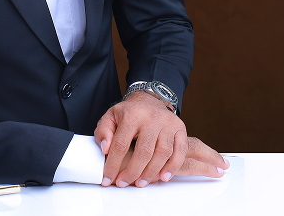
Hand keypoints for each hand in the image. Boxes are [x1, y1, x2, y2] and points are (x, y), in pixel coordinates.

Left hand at [95, 92, 228, 186]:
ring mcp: (168, 122)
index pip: (121, 144)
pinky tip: (162, 177)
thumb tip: (105, 149)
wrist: (148, 100)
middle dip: (132, 172)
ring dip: (151, 173)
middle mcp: (152, 117)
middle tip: (124, 183)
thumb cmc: (128, 113)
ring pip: (163, 153)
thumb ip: (103, 131)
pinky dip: (173, 167)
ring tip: (141, 183)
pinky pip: (180, 151)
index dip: (113, 164)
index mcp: (132, 114)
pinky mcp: (180, 128)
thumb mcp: (110, 117)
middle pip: (144, 152)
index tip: (107, 179)